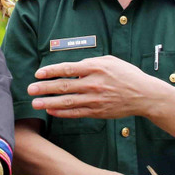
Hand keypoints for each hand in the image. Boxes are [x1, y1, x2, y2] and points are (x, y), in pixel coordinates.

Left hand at [28, 56, 154, 118]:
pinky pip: (76, 113)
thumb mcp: (110, 61)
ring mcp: (95, 99)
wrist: (144, 95)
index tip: (38, 73)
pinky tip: (52, 111)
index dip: (51, 71)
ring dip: (49, 103)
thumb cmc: (126, 74)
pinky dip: (63, 113)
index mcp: (95, 68)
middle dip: (44, 88)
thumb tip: (73, 68)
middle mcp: (93, 84)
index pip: (68, 69)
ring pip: (67, 102)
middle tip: (30, 90)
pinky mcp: (98, 112)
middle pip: (64, 86)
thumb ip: (90, 63)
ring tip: (35, 103)